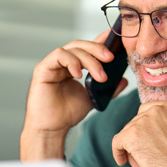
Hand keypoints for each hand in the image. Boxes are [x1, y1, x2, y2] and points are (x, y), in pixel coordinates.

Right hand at [21, 32, 127, 159]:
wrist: (52, 129)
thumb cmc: (67, 113)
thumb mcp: (93, 98)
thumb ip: (108, 89)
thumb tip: (124, 79)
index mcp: (74, 66)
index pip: (88, 48)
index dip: (101, 40)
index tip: (115, 37)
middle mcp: (63, 62)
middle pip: (81, 45)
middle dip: (98, 49)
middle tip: (110, 58)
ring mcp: (52, 64)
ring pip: (72, 49)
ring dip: (89, 60)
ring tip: (100, 76)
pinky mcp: (43, 69)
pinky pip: (59, 56)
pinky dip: (72, 62)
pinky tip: (79, 74)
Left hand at [111, 101, 166, 166]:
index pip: (147, 111)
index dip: (145, 127)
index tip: (147, 139)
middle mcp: (155, 110)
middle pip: (136, 123)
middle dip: (140, 140)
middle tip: (147, 156)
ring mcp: (142, 122)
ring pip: (127, 134)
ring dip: (133, 149)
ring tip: (143, 165)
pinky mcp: (132, 135)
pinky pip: (117, 142)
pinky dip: (118, 152)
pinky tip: (122, 161)